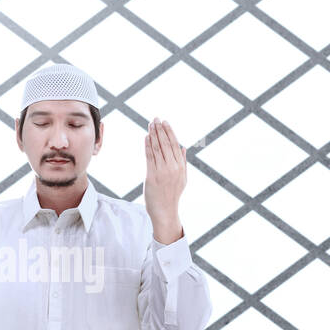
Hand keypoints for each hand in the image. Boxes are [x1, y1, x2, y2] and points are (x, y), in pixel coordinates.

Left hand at [144, 118, 185, 243]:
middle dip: (160, 129)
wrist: (165, 211)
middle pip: (166, 144)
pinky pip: (149, 157)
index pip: (175, 145)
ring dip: (153, 135)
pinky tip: (146, 137)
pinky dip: (147, 146)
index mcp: (181, 167)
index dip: (169, 132)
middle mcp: (173, 167)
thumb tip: (183, 147)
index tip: (164, 122)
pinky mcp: (152, 176)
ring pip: (157, 148)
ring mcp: (162, 171)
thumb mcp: (183, 179)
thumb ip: (183, 162)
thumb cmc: (172, 195)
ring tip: (150, 124)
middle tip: (156, 118)